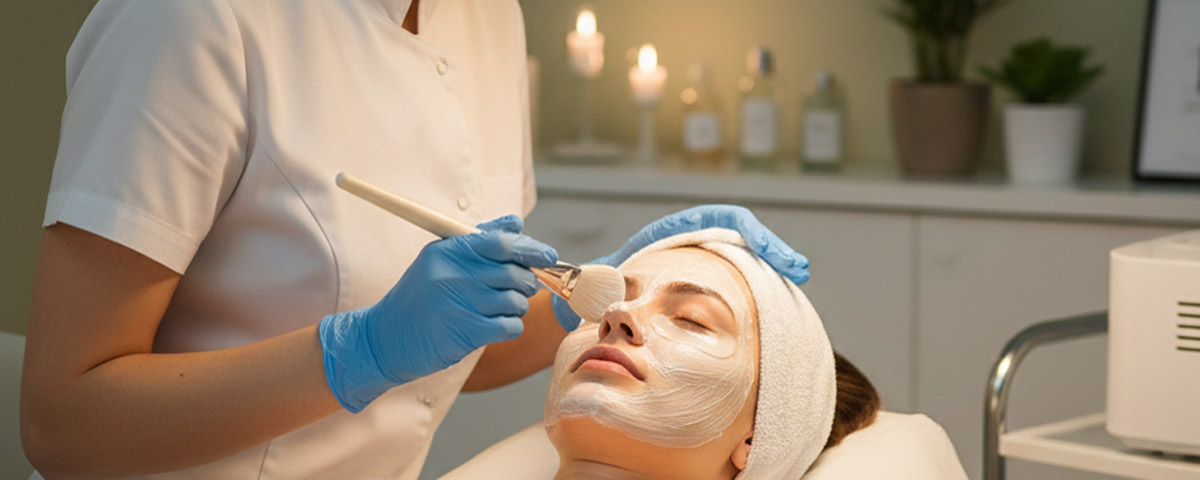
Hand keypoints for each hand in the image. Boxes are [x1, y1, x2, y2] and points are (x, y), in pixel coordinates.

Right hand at [319, 215, 557, 411]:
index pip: (501, 242)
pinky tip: (495, 327)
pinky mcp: (465, 332)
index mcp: (448, 251)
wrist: (384, 339)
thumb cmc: (419, 299)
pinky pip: (510, 326)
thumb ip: (479, 240)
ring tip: (498, 310)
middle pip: (513, 273)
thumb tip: (516, 223)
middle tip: (518, 289)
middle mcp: (452, 274)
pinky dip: (510, 327)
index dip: (531, 248)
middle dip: (525, 283)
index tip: (548, 256)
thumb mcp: (440, 261)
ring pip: (515, 301)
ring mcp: (458, 304)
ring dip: (516, 308)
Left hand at [552, 205, 807, 330]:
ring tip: (796, 276)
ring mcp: (703, 257)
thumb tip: (590, 277)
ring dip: (772, 265)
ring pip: (745, 256)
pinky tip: (775, 300)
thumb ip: (595, 277)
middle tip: (798, 270)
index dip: (749, 231)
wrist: (595, 295)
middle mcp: (695, 239)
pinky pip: (740, 276)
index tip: (765, 249)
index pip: (722, 218)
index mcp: (675, 230)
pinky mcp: (708, 275)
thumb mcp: (598, 277)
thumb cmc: (596, 285)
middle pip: (744, 233)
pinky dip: (760, 284)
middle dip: (773, 248)